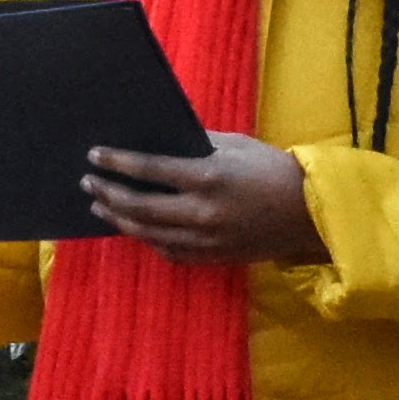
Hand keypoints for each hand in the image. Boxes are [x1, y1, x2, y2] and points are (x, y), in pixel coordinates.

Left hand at [80, 130, 327, 263]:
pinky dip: (148, 239)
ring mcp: (206, 239)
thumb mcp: (236, 145)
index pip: (149, 170)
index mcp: (208, 177)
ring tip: (101, 206)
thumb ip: (197, 144)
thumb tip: (161, 142)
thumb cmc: (273, 169)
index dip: (118, 163)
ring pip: (149, 233)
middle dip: (110, 194)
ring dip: (120, 220)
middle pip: (140, 207)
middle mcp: (202, 212)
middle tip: (89, 183)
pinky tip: (135, 228)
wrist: (309, 212)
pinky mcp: (213, 257)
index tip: (95, 156)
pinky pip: (169, 251)